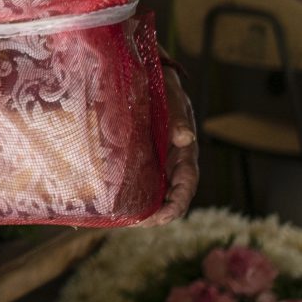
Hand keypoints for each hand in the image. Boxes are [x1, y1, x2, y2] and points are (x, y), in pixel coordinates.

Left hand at [138, 67, 198, 226]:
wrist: (148, 78)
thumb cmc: (165, 91)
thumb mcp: (174, 101)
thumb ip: (179, 118)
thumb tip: (186, 137)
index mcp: (185, 153)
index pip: (186, 186)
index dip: (176, 205)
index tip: (162, 218)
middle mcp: (172, 163)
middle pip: (169, 197)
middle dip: (156, 215)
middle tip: (135, 223)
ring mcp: (157, 163)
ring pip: (154, 193)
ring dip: (143, 209)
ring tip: (124, 219)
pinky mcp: (142, 159)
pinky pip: (139, 181)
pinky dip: (131, 194)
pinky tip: (115, 202)